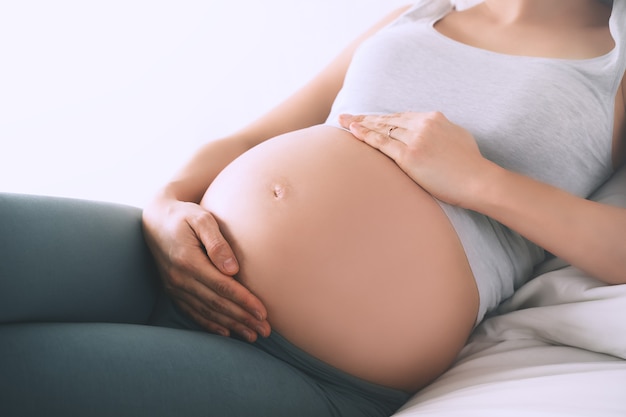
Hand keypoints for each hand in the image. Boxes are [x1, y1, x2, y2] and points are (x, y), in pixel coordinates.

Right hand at [142, 199, 270, 341]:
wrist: (155, 220)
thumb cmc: (184, 215)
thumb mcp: (202, 219)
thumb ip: (217, 243)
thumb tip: (233, 269)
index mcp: (188, 261)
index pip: (222, 287)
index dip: (244, 301)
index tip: (263, 312)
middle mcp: (179, 278)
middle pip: (217, 304)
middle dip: (243, 319)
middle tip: (265, 330)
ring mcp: (174, 287)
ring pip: (206, 312)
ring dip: (231, 325)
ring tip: (252, 335)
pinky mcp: (173, 291)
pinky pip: (192, 312)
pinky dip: (210, 324)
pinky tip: (226, 332)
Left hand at [339, 111, 494, 206]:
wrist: (479, 180)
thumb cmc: (470, 165)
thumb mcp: (457, 137)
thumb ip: (440, 132)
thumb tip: (430, 134)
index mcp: (434, 118)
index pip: (401, 116)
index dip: (382, 118)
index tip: (369, 118)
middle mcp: (423, 124)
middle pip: (387, 119)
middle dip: (365, 117)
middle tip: (346, 116)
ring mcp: (415, 139)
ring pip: (382, 128)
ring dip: (360, 124)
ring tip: (343, 122)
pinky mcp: (410, 155)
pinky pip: (382, 143)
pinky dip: (366, 136)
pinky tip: (353, 131)